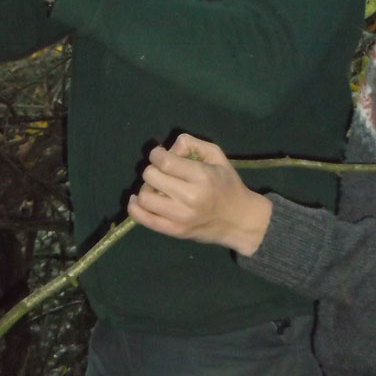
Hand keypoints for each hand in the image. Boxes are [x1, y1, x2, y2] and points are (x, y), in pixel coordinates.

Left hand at [127, 133, 271, 255]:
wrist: (240, 221)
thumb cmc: (227, 185)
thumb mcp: (217, 156)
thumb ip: (192, 144)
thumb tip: (168, 148)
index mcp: (202, 177)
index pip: (165, 162)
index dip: (157, 154)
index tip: (160, 155)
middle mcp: (190, 198)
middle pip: (151, 176)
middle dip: (153, 169)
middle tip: (162, 172)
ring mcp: (180, 218)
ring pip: (144, 197)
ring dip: (146, 188)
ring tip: (157, 187)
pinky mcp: (174, 232)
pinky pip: (143, 219)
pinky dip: (135, 207)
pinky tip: (139, 200)